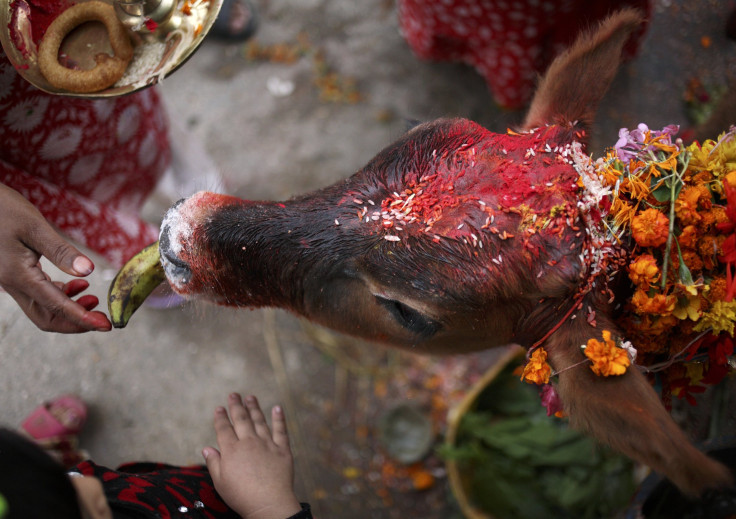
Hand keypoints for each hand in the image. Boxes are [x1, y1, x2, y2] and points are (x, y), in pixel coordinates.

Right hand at [0, 184, 111, 332]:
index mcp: (19, 276)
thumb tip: (88, 271)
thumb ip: (62, 252)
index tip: (107, 326)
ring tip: (94, 300)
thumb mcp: (35, 227)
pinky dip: (60, 296)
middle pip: (46, 318)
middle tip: (103, 319)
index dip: (83, 319)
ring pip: (42, 309)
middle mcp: (13, 284)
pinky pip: (39, 295)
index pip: (56, 307)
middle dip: (76, 322)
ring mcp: (13, 281)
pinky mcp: (16, 274)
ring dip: (69, 310)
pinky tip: (78, 285)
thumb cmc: (3, 209)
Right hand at [203, 393, 301, 518]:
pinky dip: (279, 418)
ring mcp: (267, 444)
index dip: (221, 417)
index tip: (219, 407)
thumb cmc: (241, 495)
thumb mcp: (220, 482)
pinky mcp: (282, 449)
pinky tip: (277, 408)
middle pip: (241, 419)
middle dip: (236, 405)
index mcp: (232, 450)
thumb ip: (214, 463)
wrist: (268, 503)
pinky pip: (281, 430)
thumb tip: (206, 448)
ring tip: (251, 397)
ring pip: (259, 421)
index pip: (224, 429)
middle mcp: (249, 442)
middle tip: (234, 394)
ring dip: (254, 407)